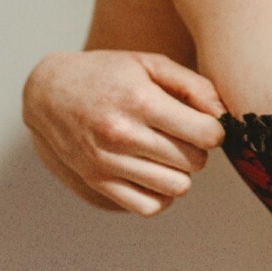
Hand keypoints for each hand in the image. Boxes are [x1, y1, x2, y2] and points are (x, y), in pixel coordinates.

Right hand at [23, 49, 227, 216]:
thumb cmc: (107, 73)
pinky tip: (156, 173)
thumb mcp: (150, 63)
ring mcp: (107, 163)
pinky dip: (161, 194)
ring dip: (181, 172)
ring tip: (168, 152)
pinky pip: (148, 206)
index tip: (206, 123)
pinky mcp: (97, 182)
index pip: (206, 134)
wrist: (48, 91)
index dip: (215, 129)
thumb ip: (193, 84)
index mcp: (140, 101)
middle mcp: (122, 135)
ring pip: (176, 187)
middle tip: (184, 134)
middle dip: (198, 148)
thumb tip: (223, 113)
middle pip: (194, 161)